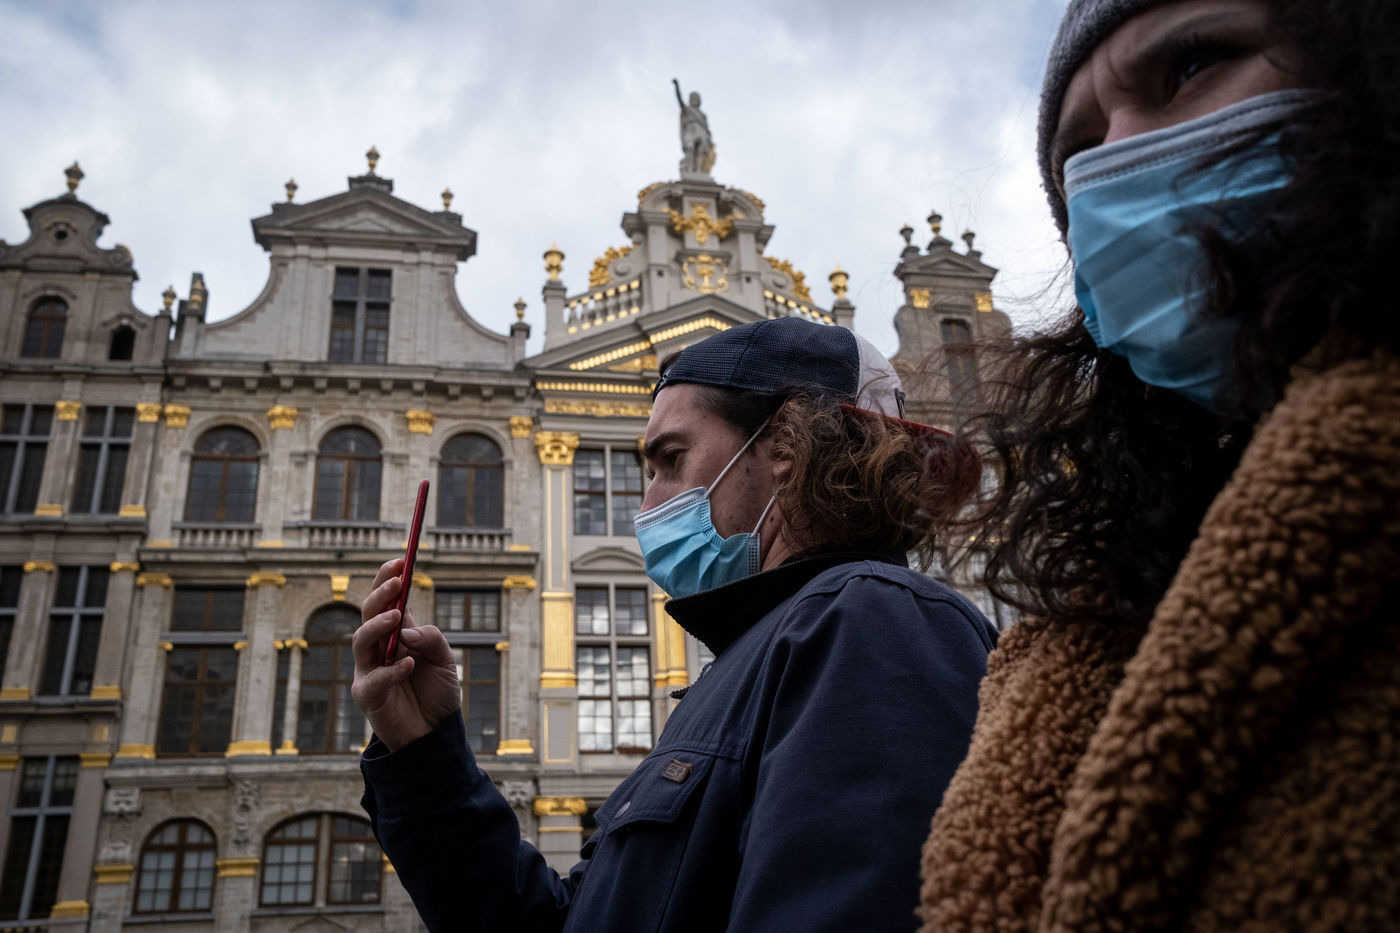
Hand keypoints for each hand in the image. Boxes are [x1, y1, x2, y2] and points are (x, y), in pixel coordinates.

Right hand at [351, 558, 462, 751]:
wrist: (435, 732)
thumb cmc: (436, 692)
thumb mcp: (445, 661)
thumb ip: (432, 640)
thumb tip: (407, 628)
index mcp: (397, 633)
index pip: (386, 600)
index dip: (388, 579)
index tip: (401, 561)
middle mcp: (378, 647)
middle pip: (368, 614)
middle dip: (380, 594)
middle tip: (397, 582)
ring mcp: (369, 670)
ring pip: (360, 640)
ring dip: (377, 625)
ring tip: (397, 616)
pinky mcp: (368, 695)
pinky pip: (373, 679)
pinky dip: (390, 670)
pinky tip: (409, 664)